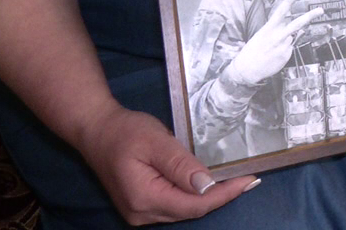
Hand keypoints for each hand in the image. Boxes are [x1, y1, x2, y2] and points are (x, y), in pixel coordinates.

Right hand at [75, 102, 259, 223]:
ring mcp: (140, 213)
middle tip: (248, 176)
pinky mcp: (141, 206)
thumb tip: (207, 185)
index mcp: (144, 198)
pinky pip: (175, 205)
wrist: (96, 131)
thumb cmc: (125, 132)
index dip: (224, 194)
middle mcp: (141, 213)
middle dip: (221, 195)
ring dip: (209, 196)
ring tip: (235, 179)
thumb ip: (180, 165)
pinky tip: (209, 183)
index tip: (249, 178)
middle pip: (191, 210)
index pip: (194, 205)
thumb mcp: (156, 142)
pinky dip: (194, 195)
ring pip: (184, 210)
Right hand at [221, 0, 320, 87]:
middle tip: (320, 10)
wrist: (246, 69)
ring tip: (272, 47)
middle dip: (309, 16)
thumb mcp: (262, 34)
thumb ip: (277, 28)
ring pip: (292, 37)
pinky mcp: (286, 55)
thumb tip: (290, 23)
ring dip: (286, 40)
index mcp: (268, 28)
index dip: (289, 1)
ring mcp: (283, 46)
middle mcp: (277, 36)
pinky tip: (274, 54)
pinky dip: (284, 49)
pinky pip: (290, 48)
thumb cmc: (252, 51)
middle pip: (296, 24)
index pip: (280, 12)